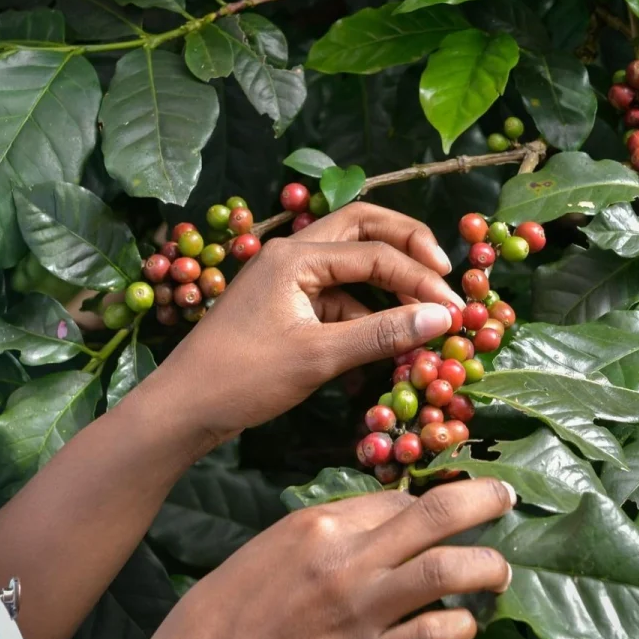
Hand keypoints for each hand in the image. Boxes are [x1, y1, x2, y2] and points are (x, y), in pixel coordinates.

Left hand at [135, 203, 464, 441]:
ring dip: (388, 285)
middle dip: (408, 249)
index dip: (421, 279)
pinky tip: (385, 347)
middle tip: (445, 274)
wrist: (182, 408)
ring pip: (351, 264)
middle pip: (363, 229)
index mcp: (295, 256)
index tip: (456, 309)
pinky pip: (336, 297)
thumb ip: (381, 333)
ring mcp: (287, 279)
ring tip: (423, 317)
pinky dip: (365, 315)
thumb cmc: (242, 378)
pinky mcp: (285, 305)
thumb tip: (443, 316)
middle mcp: (292, 255)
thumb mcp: (318, 357)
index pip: (375, 253)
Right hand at [137, 479, 515, 638]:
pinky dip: (458, 626)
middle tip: (506, 498)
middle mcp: (347, 560)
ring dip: (485, 567)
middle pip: (435, 516)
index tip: (459, 494)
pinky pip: (431, 636)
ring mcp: (360, 611)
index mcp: (320, 524)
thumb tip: (388, 518)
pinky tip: (463, 624)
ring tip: (498, 570)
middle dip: (481, 501)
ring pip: (445, 572)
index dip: (434, 494)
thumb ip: (332, 531)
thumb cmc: (230, 607)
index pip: (397, 498)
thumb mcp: (275, 548)